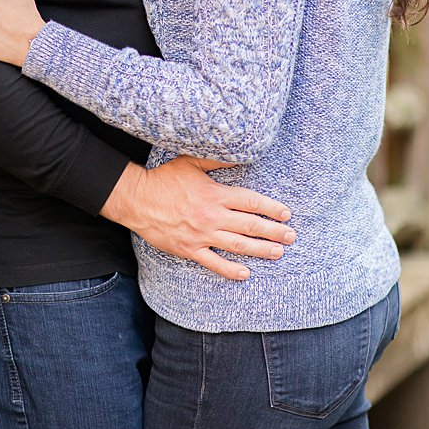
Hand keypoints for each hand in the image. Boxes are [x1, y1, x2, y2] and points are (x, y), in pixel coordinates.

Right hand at [102, 157, 295, 279]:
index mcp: (215, 194)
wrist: (137, 199)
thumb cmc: (165, 179)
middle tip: (291, 237)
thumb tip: (240, 155)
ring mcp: (201, 235)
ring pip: (237, 245)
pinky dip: (229, 270)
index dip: (271, 208)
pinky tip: (245, 273)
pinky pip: (213, 262)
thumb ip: (218, 160)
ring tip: (278, 253)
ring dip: (260, 250)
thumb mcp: (192, 162)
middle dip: (274, 232)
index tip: (286, 214)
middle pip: (250, 225)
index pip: (251, 202)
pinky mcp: (189, 249)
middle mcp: (212, 216)